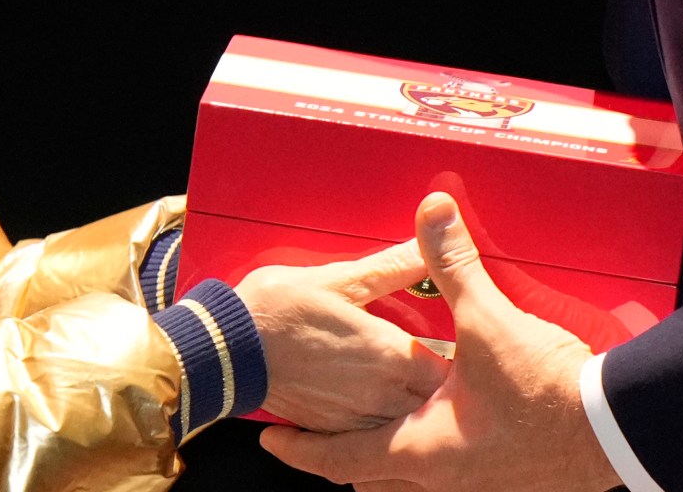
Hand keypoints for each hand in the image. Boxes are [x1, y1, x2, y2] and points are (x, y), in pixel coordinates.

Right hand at [234, 240, 448, 431]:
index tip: (457, 345)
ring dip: (410, 406)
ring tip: (408, 388)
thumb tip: (424, 246)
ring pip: (404, 422)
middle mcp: (380, 393)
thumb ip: (389, 267)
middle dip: (438, 386)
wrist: (225, 350)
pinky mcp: (332, 431)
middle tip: (438, 368)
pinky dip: (380, 423)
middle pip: (431, 400)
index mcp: (389, 354)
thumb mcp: (337, 279)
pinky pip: (372, 437)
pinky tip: (372, 404)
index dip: (456, 358)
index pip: (448, 367)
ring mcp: (356, 418)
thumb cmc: (276, 311)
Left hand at [259, 194, 621, 490]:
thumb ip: (453, 264)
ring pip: (407, 478)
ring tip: (368, 420)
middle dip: (339, 452)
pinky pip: (444, 470)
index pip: (338, 460)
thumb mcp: (489, 322)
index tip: (271, 439)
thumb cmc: (547, 392)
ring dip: (384, 449)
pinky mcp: (500, 479)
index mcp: (418, 452)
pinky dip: (423, 447)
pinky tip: (435, 420)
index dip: (300, 448)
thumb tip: (432, 210)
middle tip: (314, 426)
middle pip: (368, 475)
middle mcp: (438, 478)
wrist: (612, 430)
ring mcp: (471, 484)